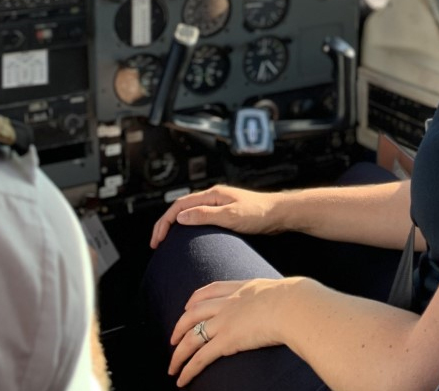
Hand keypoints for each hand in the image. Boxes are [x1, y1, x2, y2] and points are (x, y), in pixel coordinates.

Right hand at [150, 185, 284, 247]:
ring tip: (167, 243)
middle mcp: (214, 198)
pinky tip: (189, 241)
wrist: (281, 214)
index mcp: (212, 195)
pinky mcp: (226, 214)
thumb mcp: (231, 216)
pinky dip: (189, 229)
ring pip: (190, 214)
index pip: (179, 205)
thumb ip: (205, 216)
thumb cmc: (260, 214)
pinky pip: (201, 220)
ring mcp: (220, 206)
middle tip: (157, 243)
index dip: (164, 222)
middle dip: (166, 224)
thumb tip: (179, 217)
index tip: (157, 240)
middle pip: (181, 208)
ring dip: (176, 226)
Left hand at [168, 278, 300, 386]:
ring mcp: (225, 321)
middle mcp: (229, 303)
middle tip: (173, 339)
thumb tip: (289, 300)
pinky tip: (182, 379)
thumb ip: (275, 296)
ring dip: (178, 353)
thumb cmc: (297, 300)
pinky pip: (200, 357)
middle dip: (179, 327)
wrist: (295, 306)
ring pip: (191, 337)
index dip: (195, 299)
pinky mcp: (227, 340)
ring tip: (172, 367)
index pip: (211, 290)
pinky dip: (188, 369)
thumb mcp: (281, 290)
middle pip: (194, 312)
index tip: (188, 306)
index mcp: (242, 288)